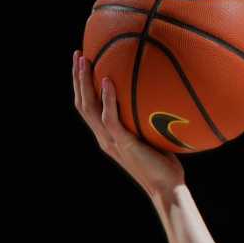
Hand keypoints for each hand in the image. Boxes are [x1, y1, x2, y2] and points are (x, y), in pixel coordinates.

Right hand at [71, 50, 184, 197]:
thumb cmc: (165, 163)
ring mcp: (111, 140)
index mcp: (107, 135)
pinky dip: (106, 98)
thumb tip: (160, 94)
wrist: (166, 188)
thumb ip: (147, 118)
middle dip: (77, 78)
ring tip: (84, 60)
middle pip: (82, 103)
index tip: (83, 63)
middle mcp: (104, 137)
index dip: (82, 86)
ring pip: (88, 107)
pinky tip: (106, 80)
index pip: (88, 107)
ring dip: (84, 82)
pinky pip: (109, 117)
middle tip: (78, 54)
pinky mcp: (122, 143)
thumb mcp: (152, 135)